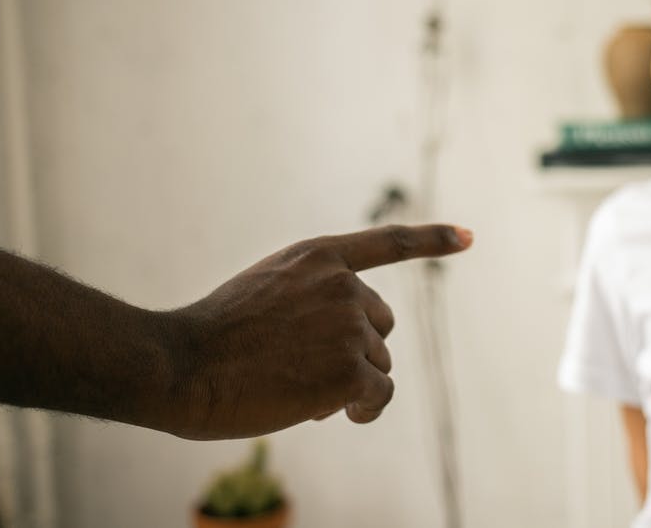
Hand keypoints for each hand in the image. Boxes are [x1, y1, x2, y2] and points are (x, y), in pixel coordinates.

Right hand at [167, 224, 472, 439]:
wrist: (181, 365)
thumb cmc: (211, 338)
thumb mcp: (264, 291)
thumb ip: (311, 298)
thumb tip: (359, 354)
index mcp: (317, 256)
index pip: (388, 242)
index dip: (433, 240)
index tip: (469, 236)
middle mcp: (341, 284)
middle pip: (379, 326)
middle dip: (354, 351)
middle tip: (302, 368)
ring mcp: (347, 325)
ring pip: (377, 364)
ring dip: (350, 383)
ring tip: (297, 388)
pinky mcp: (349, 370)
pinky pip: (378, 396)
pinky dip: (364, 410)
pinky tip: (333, 414)